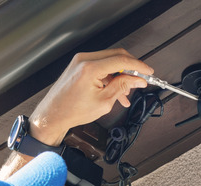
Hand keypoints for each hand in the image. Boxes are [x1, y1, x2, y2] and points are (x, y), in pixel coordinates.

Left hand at [29, 48, 152, 145]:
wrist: (53, 115)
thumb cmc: (72, 111)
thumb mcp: (104, 102)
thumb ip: (122, 86)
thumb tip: (137, 79)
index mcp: (90, 68)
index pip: (122, 60)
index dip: (139, 66)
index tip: (148, 71)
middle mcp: (84, 60)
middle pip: (116, 56)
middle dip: (131, 69)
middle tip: (140, 80)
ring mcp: (80, 61)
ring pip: (109, 62)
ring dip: (120, 75)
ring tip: (126, 93)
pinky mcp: (79, 66)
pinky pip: (100, 67)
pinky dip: (110, 77)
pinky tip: (116, 91)